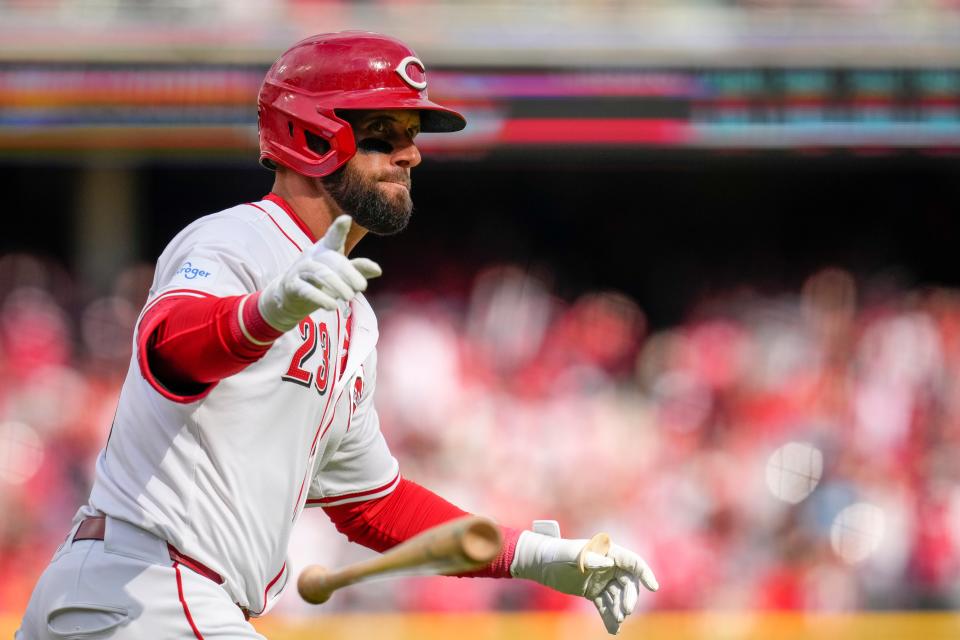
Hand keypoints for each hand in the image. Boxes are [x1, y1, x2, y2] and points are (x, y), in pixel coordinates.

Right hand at [258, 215, 381, 331]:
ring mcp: (300, 270)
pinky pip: (306, 289)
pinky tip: (332, 306)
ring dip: (336, 285)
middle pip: (331, 259)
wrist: (290, 298)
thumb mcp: (341, 275)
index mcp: (325, 249)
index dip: (338, 229)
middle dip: (348, 272)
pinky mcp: (292, 286)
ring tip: (349, 297)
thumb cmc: (320, 282)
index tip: (346, 219)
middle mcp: (312, 256)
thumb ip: (358, 270)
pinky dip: (320, 298)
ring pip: (319, 272)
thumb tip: (378, 270)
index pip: (333, 238)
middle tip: (362, 287)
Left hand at [510, 521, 657, 634]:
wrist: (541, 564)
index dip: (644, 573)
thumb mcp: (570, 554)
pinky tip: (613, 630)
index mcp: (608, 552)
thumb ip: (588, 558)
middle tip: (625, 611)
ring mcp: (602, 580)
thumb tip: (608, 564)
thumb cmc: (556, 552)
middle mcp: (608, 566)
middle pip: (628, 583)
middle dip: (629, 597)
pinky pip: (606, 606)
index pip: (632, 562)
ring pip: (618, 597)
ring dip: (619, 609)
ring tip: (617, 621)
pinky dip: (609, 617)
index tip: (653, 587)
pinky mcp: (594, 592)